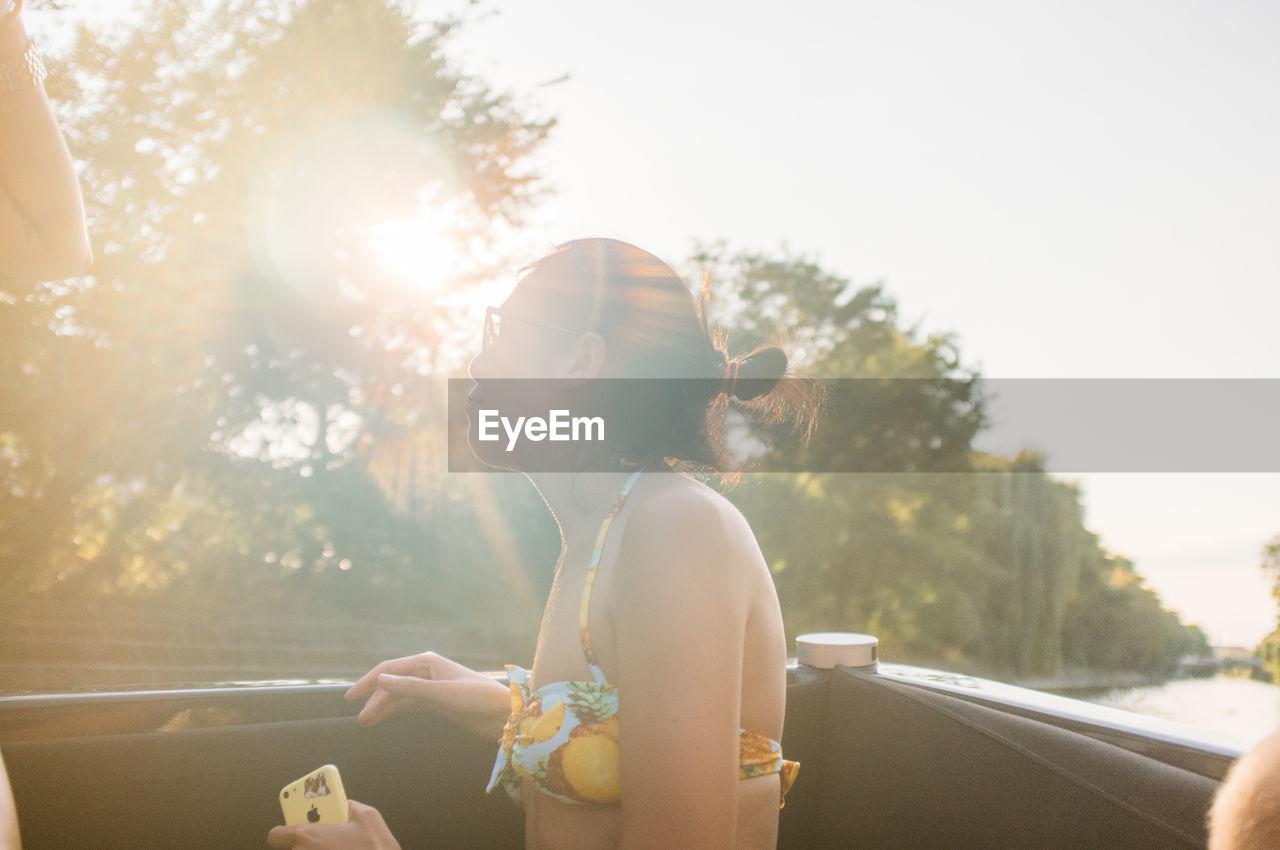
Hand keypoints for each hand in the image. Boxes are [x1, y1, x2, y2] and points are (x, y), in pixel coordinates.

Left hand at [267, 800, 399, 849]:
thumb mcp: (368, 816)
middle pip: (294, 849)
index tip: (292, 829)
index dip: (284, 832)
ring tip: (339, 848)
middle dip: (308, 844)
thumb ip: (350, 806)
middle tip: (326, 840)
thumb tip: (347, 805)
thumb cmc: (375, 848)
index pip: (276, 836)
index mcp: (308, 836)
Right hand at [345, 651, 510, 739]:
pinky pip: (409, 704)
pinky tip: (382, 718)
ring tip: (366, 722)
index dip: (369, 682)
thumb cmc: (477, 699)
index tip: (351, 697)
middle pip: (392, 684)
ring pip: (399, 696)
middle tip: (360, 719)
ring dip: (383, 707)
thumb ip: (411, 688)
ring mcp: (431, 687)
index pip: (389, 669)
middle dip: (375, 700)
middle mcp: (427, 672)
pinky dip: (395, 711)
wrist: (503, 714)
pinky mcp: (436, 702)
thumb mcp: (442, 694)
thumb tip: (381, 680)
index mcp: (427, 662)